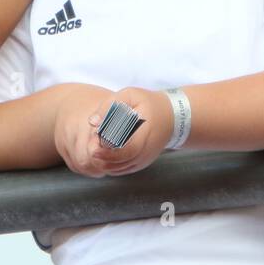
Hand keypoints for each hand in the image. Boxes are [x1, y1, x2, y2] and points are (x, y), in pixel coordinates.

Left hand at [55, 87, 172, 178]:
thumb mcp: (130, 95)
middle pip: (118, 161)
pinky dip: (106, 162)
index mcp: (145, 132)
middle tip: (92, 140)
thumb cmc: (147, 103)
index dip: (107, 149)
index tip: (95, 137)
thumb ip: (110, 105)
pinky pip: (118, 169)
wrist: (171, 118)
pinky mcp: (139, 164)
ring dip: (102, 158)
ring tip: (98, 142)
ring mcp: (143, 160)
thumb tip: (92, 122)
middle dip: (100, 154)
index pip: (126, 149)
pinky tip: (103, 148)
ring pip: (116, 168)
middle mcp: (145, 150)